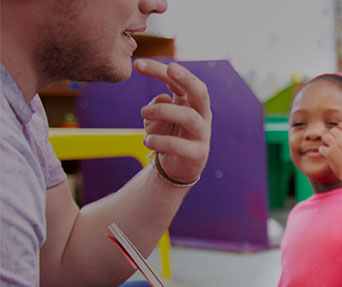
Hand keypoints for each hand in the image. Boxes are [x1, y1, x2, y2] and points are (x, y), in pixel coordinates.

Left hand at [136, 59, 211, 183]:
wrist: (175, 167)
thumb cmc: (167, 136)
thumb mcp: (157, 118)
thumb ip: (158, 105)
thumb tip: (164, 99)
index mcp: (191, 102)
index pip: (179, 81)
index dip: (160, 70)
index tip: (138, 64)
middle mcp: (201, 114)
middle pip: (200, 91)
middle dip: (187, 78)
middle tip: (170, 68)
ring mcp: (202, 134)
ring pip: (189, 117)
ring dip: (163, 111)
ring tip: (144, 113)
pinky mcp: (197, 154)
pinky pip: (179, 145)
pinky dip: (159, 141)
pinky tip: (147, 141)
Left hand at [318, 122, 341, 180]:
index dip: (340, 127)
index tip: (338, 132)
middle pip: (333, 130)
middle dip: (331, 134)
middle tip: (331, 141)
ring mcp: (336, 147)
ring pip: (325, 136)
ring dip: (325, 141)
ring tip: (327, 146)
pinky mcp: (329, 154)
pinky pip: (321, 148)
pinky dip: (321, 151)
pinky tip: (325, 154)